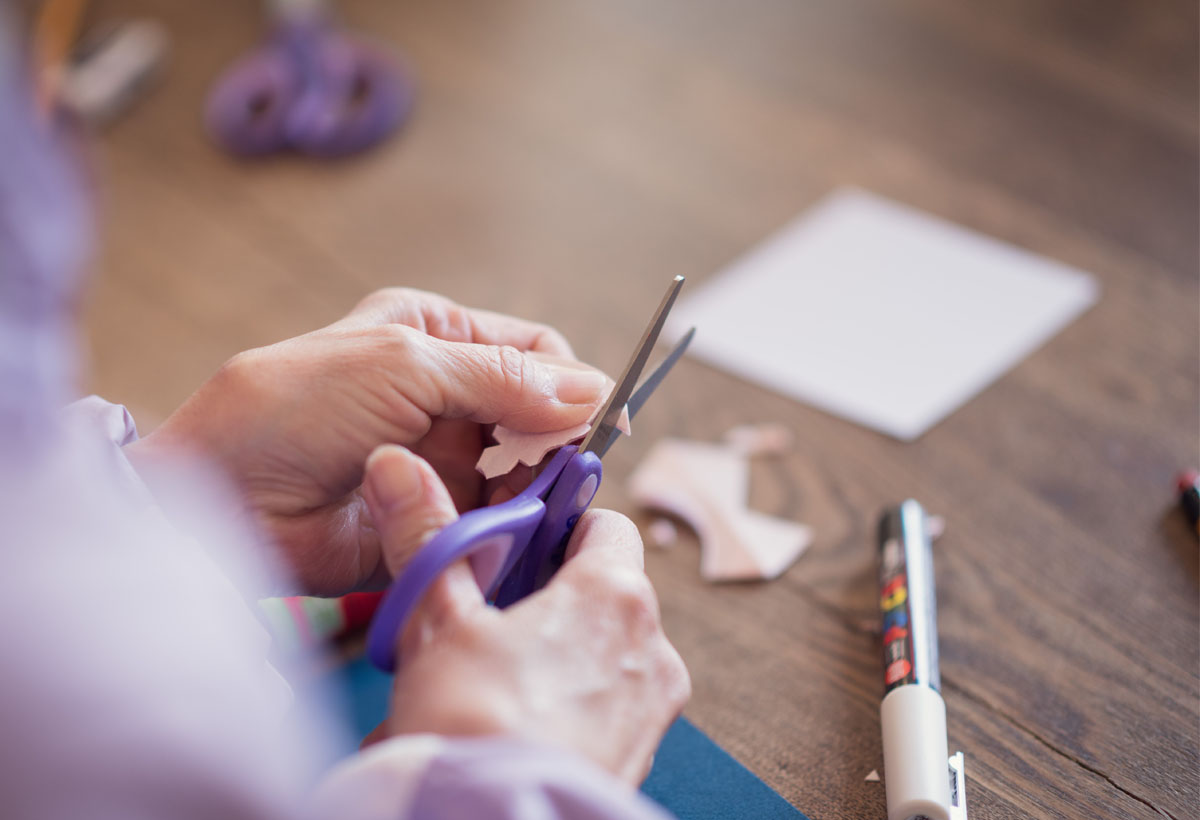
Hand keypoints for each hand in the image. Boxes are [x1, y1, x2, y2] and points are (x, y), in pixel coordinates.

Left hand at [125, 289, 610, 595]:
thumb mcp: (403, 365)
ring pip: (523, 469)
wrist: (222, 502)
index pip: (534, 350)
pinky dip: (507, 523)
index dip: (571, 380)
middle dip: (556, 436)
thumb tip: (594, 389)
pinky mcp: (432, 512)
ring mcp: (439, 456)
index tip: (599, 418)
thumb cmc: (295, 409)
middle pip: (537, 411)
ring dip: (533, 484)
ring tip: (521, 498)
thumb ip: (503, 378)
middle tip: (564, 464)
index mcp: (435, 334)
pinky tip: (500, 526)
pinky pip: (494, 518)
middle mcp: (444, 393)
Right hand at [360, 444, 691, 783]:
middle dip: (541, 597)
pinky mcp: (639, 754)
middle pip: (599, 590)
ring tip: (483, 681)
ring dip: (548, 655)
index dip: (557, 521)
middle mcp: (651, 646)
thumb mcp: (437, 622)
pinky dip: (563, 705)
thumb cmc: (475, 727)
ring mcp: (651, 706)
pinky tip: (509, 723)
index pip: (603, 522)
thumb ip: (428, 539)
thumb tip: (398, 469)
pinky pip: (602, 708)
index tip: (517, 534)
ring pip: (599, 653)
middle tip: (483, 616)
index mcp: (614, 594)